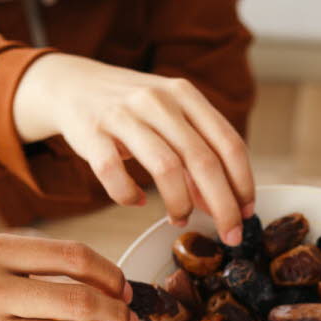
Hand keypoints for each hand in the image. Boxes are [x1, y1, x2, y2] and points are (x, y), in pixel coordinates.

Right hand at [13, 53, 253, 244]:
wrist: (72, 85)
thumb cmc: (131, 111)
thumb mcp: (170, 119)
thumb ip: (196, 154)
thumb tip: (221, 204)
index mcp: (185, 95)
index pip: (228, 142)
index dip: (243, 182)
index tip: (247, 212)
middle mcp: (158, 101)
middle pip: (203, 161)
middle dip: (223, 206)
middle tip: (230, 235)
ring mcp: (123, 115)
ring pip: (165, 168)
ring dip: (180, 203)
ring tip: (180, 218)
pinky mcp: (91, 133)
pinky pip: (114, 174)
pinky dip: (128, 195)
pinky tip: (136, 200)